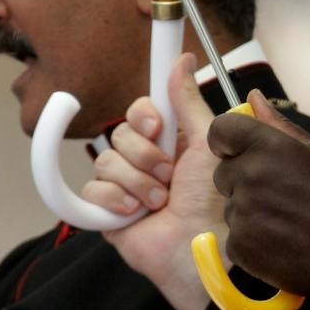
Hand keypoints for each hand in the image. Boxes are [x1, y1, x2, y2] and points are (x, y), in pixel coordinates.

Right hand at [89, 54, 221, 309]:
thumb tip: (181, 60)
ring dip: (137, 182)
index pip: (140, 112)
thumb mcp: (208, 142)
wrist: (204, 249)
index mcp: (172, 144)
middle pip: (119, 133)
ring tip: (161, 202)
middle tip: (170, 175)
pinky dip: (116, 201)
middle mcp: (148, 164)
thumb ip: (188, 100)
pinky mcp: (109, 214)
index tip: (156, 124)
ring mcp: (127, 189)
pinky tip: (137, 214)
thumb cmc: (218, 201)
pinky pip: (91, 191)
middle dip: (146, 155)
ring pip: (106, 161)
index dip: (143, 115)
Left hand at [210, 91, 309, 299]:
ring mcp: (242, 214)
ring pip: (231, 206)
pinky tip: (280, 239)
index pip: (221, 130)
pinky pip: (235, 235)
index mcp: (268, 147)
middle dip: (242, 178)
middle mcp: (250, 176)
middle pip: (223, 171)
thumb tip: (254, 97)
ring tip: (284, 219)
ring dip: (249, 210)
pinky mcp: (240, 246)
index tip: (236, 150)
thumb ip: (279, 124)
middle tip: (276, 192)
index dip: (226, 140)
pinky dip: (252, 239)